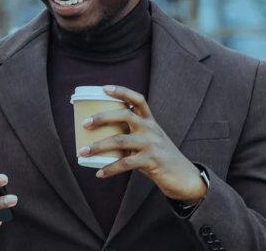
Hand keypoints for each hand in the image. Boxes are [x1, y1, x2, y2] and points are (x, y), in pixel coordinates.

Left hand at [77, 85, 206, 204]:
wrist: (183, 176)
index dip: (121, 91)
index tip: (104, 88)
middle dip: (102, 117)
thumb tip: (100, 136)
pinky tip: (99, 173)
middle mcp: (151, 129)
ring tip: (82, 152)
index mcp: (150, 121)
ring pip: (120, 140)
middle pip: (125, 116)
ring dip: (98, 146)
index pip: (137, 99)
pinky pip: (126, 164)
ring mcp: (151, 144)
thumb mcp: (149, 140)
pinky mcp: (151, 161)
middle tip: (84, 123)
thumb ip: (131, 135)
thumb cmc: (159, 156)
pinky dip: (110, 168)